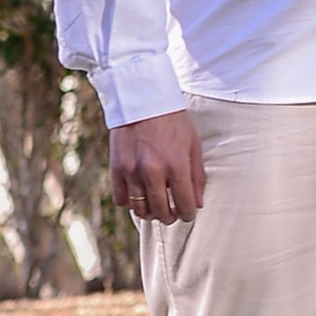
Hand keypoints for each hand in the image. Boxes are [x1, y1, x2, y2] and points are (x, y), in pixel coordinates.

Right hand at [111, 109, 205, 224]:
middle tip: (172, 213)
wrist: (143, 98)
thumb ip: (197, 176)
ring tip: (156, 206)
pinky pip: (121, 200)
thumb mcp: (192, 144)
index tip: (188, 213)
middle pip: (161, 213)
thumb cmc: (173, 120)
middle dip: (170, 217)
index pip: (185, 205)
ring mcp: (133, 171)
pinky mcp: (117, 168)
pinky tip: (138, 194)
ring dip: (150, 212)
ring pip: (140, 210)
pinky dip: (130, 202)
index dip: (188, 214)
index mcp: (177, 164)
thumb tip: (198, 204)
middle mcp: (154, 171)